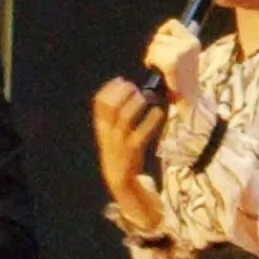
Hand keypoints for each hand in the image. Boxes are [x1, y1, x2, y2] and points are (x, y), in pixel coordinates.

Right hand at [91, 78, 163, 193]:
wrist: (119, 177)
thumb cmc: (119, 149)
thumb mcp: (110, 132)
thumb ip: (113, 115)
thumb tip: (126, 90)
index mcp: (101, 126)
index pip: (99, 102)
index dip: (109, 88)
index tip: (121, 80)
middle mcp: (107, 132)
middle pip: (111, 106)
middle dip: (123, 93)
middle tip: (135, 87)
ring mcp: (120, 141)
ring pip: (125, 116)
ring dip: (136, 103)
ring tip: (146, 96)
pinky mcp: (133, 149)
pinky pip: (142, 132)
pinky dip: (151, 120)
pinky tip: (159, 112)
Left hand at [144, 20, 201, 103]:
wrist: (189, 98)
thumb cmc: (183, 78)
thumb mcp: (186, 56)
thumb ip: (177, 42)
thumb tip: (166, 30)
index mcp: (193, 41)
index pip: (173, 23)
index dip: (162, 31)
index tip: (161, 43)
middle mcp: (189, 44)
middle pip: (159, 36)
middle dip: (154, 47)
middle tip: (158, 59)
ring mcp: (181, 53)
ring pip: (154, 45)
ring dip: (151, 55)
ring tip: (157, 65)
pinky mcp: (171, 62)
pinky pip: (152, 55)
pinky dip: (149, 62)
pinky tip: (155, 69)